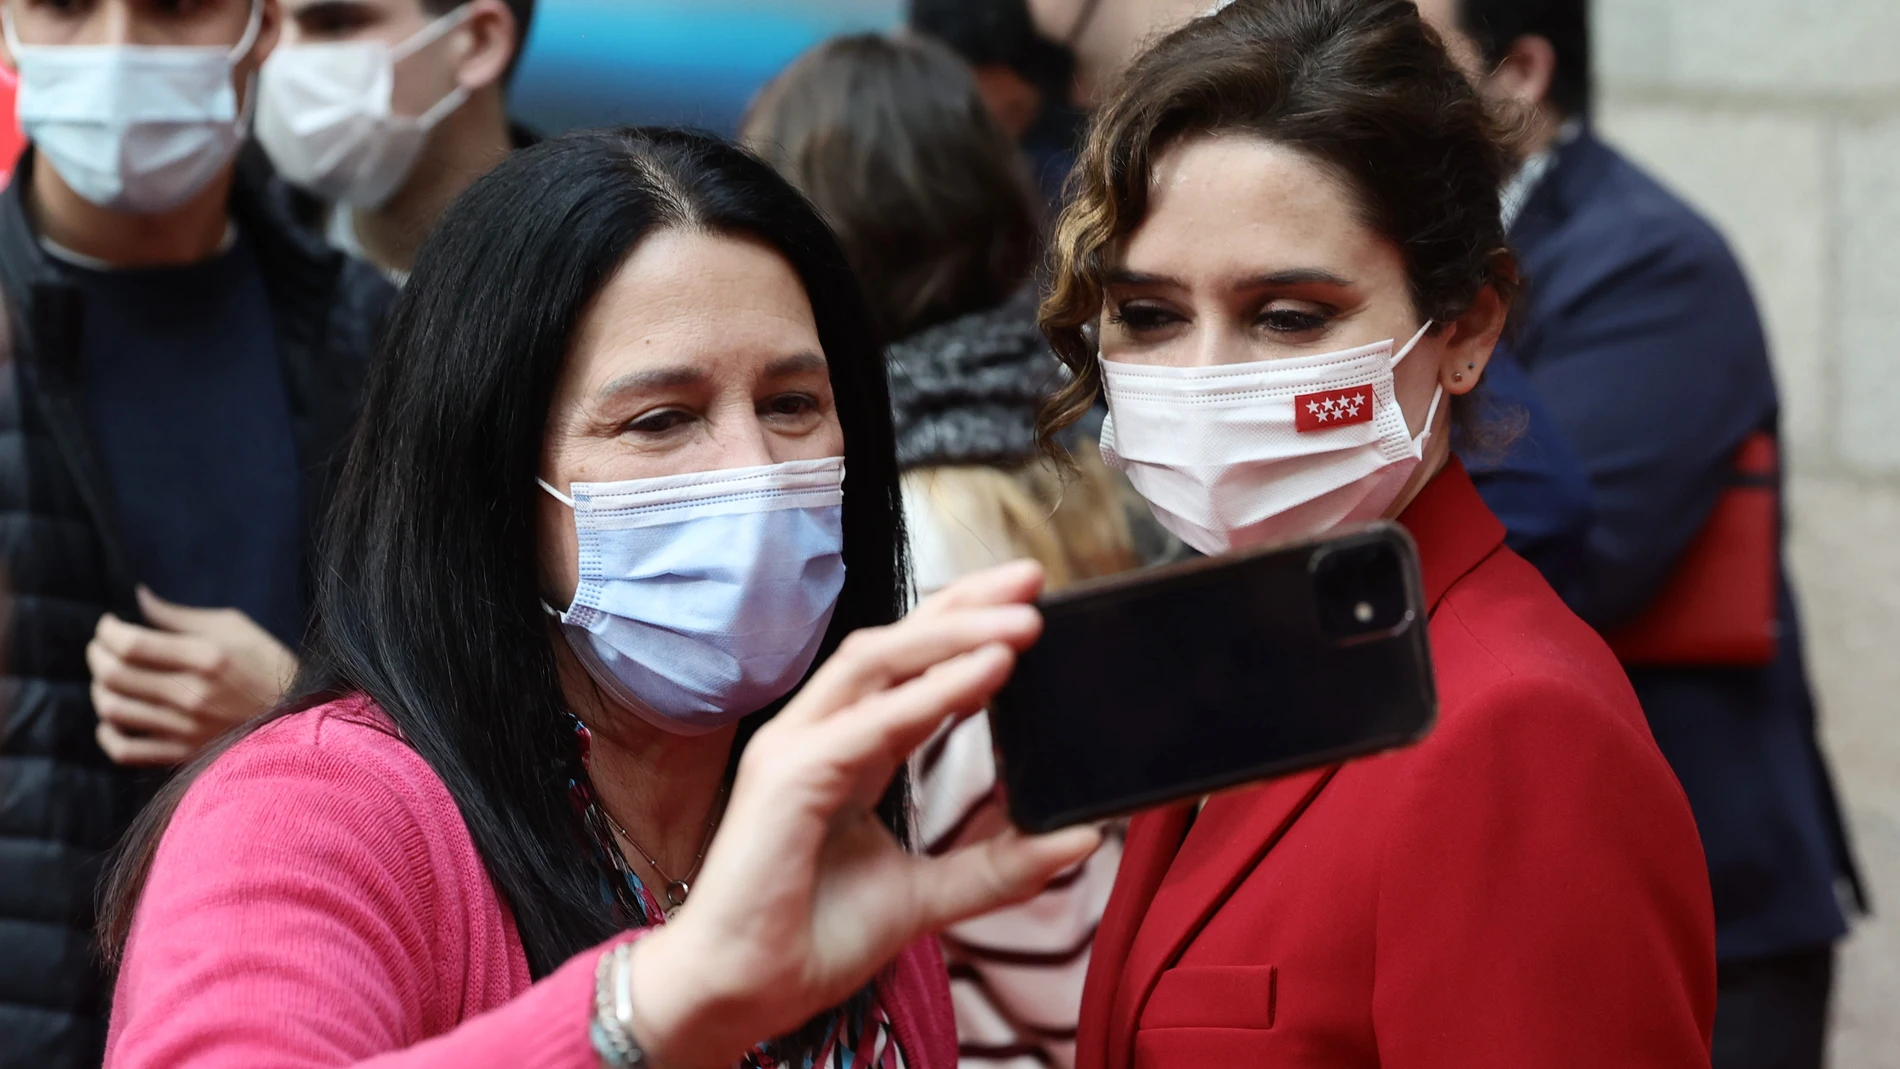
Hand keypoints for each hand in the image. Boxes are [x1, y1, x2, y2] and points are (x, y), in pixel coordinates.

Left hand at [87, 587, 299, 765]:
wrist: (300, 717)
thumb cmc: (269, 664)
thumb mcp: (235, 628)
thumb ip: (181, 617)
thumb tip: (140, 599)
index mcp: (207, 658)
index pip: (133, 644)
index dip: (108, 631)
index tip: (109, 624)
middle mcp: (192, 695)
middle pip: (115, 675)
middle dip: (97, 654)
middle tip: (102, 646)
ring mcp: (186, 729)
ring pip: (113, 710)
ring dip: (99, 689)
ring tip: (108, 677)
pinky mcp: (184, 754)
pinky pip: (125, 751)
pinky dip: (107, 735)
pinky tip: (114, 718)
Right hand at [630, 561, 1101, 1068]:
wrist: (739, 997)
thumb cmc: (808, 939)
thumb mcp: (927, 897)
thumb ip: (998, 866)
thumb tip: (1081, 837)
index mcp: (846, 750)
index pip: (908, 666)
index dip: (964, 626)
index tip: (1031, 601)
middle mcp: (817, 734)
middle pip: (894, 642)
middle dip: (964, 603)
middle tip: (1033, 578)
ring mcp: (796, 748)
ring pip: (878, 661)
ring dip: (955, 634)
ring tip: (1024, 620)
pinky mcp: (788, 778)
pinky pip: (871, 722)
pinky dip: (931, 693)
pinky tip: (987, 672)